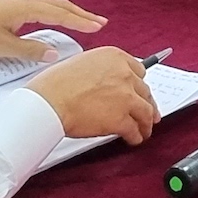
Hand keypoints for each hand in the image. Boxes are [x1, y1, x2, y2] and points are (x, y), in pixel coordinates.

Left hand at [0, 0, 109, 59]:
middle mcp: (24, 0)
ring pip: (49, 5)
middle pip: (59, 5)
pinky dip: (53, 12)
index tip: (99, 27)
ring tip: (82, 20)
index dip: (81, 21)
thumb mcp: (1, 47)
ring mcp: (15, 1)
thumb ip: (30, 50)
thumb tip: (54, 53)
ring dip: (68, 12)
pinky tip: (52, 19)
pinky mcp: (8, 5)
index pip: (60, 14)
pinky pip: (39, 6)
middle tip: (99, 22)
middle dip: (80, 14)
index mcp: (26, 7)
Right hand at [26, 46, 158, 144]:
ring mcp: (126, 97)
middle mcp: (124, 74)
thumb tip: (104, 83)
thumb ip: (100, 71)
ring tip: (144, 129)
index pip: (138, 70)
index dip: (138, 84)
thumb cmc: (55, 84)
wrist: (49, 101)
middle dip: (146, 103)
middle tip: (147, 112)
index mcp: (114, 57)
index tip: (139, 91)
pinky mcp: (122, 119)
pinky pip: (135, 130)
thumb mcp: (82, 63)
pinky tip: (133, 139)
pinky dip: (136, 136)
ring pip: (146, 111)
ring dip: (146, 122)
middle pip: (144, 91)